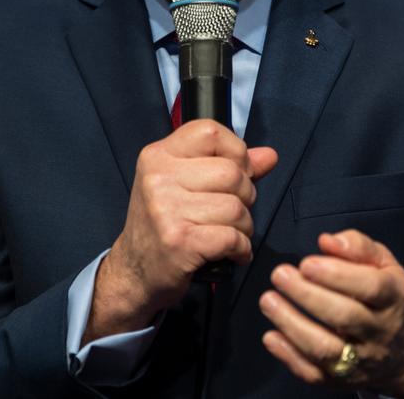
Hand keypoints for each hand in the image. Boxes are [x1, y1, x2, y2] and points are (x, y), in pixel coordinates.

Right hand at [85, 120, 277, 342]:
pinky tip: (233, 252)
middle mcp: (158, 178)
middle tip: (233, 211)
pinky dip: (241, 248)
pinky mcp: (179, 241)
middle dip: (245, 195)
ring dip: (244, 226)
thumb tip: (269, 156)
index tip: (236, 172)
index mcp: (158, 155)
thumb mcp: (185, 184)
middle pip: (232, 172)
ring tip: (231, 233)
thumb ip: (228, 165)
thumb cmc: (164, 224)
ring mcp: (166, 209)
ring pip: (236, 207)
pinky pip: (232, 237)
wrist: (134, 271)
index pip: (211, 131)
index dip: (236, 151)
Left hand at [260, 229, 403, 395]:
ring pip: (325, 349)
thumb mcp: (385, 265)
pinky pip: (314, 374)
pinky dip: (289, 357)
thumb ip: (358, 247)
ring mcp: (360, 360)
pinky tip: (271, 336)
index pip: (370, 287)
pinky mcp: (341, 381)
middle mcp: (380, 331)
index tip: (307, 263)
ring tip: (268, 300)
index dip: (337, 275)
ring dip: (292, 325)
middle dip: (307, 295)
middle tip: (280, 275)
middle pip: (344, 317)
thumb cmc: (387, 300)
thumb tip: (327, 241)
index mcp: (394, 297)